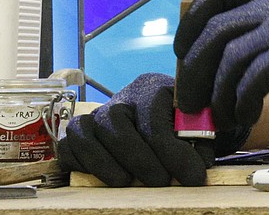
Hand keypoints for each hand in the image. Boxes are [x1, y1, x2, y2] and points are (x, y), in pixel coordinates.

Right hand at [57, 73, 216, 186]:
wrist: (165, 120)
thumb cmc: (183, 124)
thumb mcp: (197, 124)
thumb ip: (200, 138)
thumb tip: (199, 163)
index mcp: (152, 87)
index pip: (154, 117)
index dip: (173, 151)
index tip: (192, 177)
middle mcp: (121, 97)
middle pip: (115, 123)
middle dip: (139, 158)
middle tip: (160, 182)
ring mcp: (95, 114)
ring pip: (85, 132)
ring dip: (106, 163)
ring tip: (127, 182)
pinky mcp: (77, 134)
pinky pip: (68, 146)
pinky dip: (82, 164)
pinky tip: (106, 178)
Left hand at [172, 0, 268, 129]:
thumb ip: (267, 28)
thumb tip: (222, 57)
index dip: (191, 21)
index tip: (184, 52)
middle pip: (212, 30)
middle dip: (194, 70)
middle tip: (193, 101)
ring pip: (228, 57)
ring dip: (218, 94)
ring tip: (224, 116)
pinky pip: (251, 78)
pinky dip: (242, 102)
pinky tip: (248, 116)